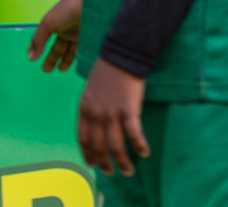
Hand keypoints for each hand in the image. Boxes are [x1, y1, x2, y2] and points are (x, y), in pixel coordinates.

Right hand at [28, 0, 82, 71]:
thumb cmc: (69, 7)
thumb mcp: (48, 24)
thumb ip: (38, 40)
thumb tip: (30, 56)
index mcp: (57, 24)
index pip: (46, 40)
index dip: (40, 48)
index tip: (34, 58)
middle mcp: (68, 29)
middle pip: (59, 47)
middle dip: (52, 58)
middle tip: (47, 69)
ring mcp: (81, 34)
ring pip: (72, 50)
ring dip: (66, 60)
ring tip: (61, 69)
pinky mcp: (92, 39)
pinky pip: (85, 51)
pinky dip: (80, 58)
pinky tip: (76, 64)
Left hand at [78, 58, 149, 175]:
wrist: (122, 53)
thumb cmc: (109, 67)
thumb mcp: (91, 87)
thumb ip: (92, 105)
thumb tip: (97, 119)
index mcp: (84, 108)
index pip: (83, 139)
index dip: (88, 154)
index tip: (93, 164)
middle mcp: (95, 114)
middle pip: (98, 146)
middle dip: (105, 163)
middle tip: (112, 173)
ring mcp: (111, 113)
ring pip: (115, 146)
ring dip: (122, 162)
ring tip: (128, 171)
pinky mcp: (129, 109)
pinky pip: (133, 134)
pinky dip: (139, 146)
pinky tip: (145, 153)